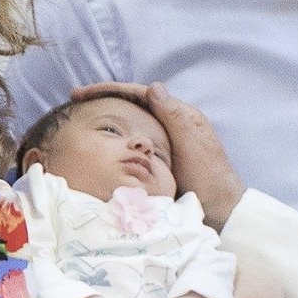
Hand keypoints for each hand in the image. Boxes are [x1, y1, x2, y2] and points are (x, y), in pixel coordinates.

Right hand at [70, 82, 245, 229]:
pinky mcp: (162, 159)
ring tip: (82, 118)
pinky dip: (117, 139)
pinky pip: (135, 142)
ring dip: (109, 117)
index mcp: (180, 115)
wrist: (223, 211)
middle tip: (74, 102)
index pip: (140, 93)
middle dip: (104, 99)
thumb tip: (153, 86)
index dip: (109, 90)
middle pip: (133, 104)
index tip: (80, 94)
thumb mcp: (191, 145)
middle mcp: (173, 124)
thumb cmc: (209, 178)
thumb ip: (174, 117)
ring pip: (132, 121)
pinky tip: (103, 145)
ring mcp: (167, 141)